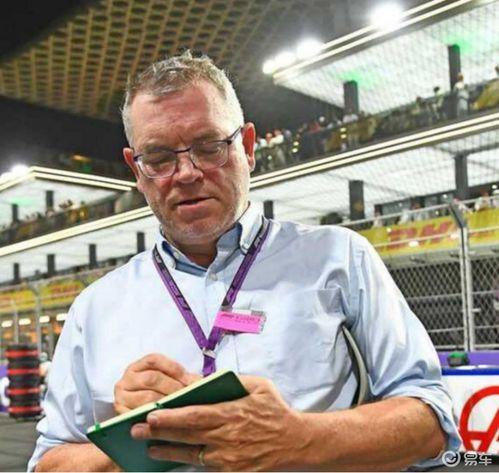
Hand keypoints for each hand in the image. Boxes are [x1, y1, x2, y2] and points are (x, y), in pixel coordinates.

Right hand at [114, 353, 200, 414]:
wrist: (137, 414)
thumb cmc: (158, 395)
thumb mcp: (168, 381)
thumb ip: (182, 378)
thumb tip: (202, 383)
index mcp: (139, 365)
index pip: (155, 361)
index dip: (175, 370)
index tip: (191, 381)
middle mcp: (127, 378)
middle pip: (152, 379)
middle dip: (173, 388)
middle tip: (189, 397)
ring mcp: (121, 396)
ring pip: (146, 398)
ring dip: (167, 404)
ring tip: (182, 409)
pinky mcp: (121, 414)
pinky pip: (139, 416)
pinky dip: (155, 418)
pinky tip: (168, 420)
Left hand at [130, 376, 310, 470]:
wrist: (296, 441)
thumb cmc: (275, 409)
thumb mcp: (257, 386)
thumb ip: (230, 382)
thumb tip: (201, 380)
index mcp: (232, 413)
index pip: (195, 415)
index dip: (171, 417)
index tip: (151, 414)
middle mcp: (226, 437)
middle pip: (187, 436)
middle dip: (159, 433)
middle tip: (136, 429)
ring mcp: (228, 458)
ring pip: (191, 454)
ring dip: (167, 450)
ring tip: (147, 447)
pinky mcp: (230, 471)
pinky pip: (203, 466)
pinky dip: (185, 461)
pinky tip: (172, 457)